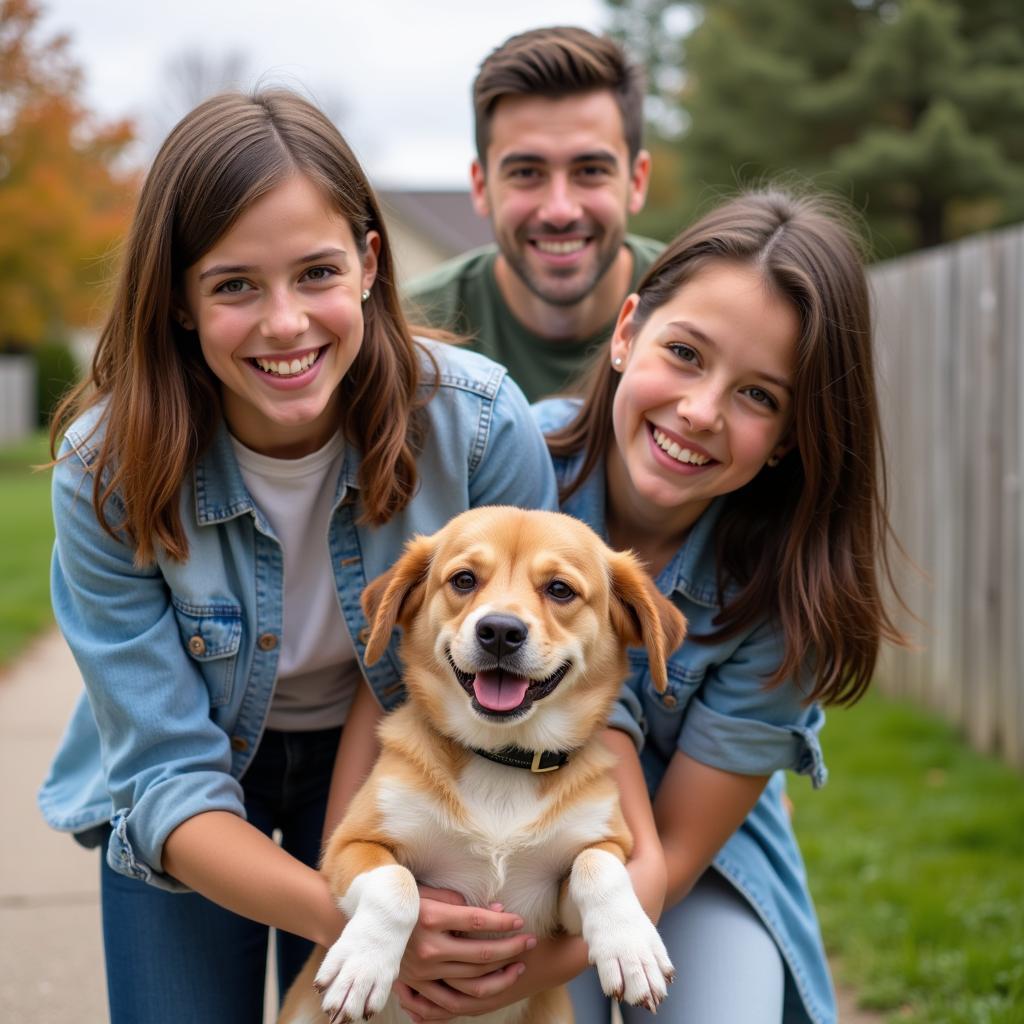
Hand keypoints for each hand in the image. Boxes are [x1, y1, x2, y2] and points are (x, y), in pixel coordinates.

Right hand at [395, 886, 534, 1020]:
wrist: (370, 929)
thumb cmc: (403, 903)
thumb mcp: (428, 892)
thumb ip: (460, 900)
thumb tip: (497, 908)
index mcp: (431, 918)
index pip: (477, 921)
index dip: (502, 922)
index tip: (520, 920)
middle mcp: (429, 948)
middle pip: (481, 954)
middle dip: (511, 947)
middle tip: (530, 941)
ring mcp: (424, 972)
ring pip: (472, 981)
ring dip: (501, 974)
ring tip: (519, 963)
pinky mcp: (419, 987)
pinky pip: (454, 999)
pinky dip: (478, 995)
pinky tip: (495, 985)